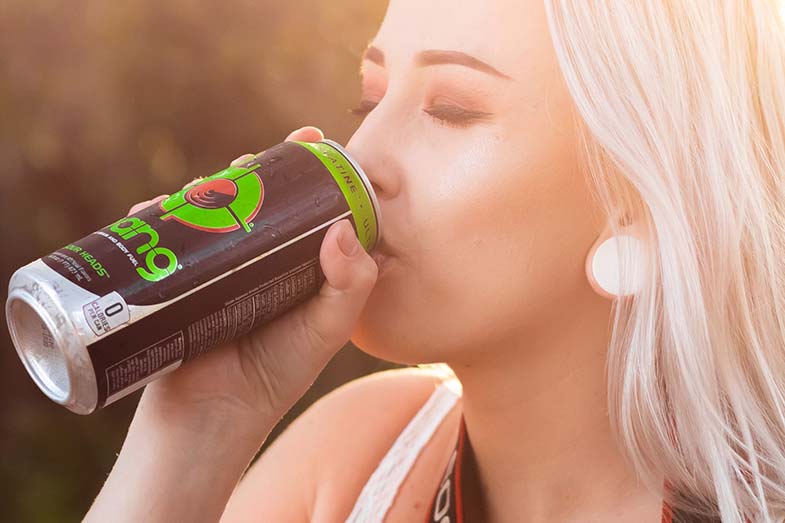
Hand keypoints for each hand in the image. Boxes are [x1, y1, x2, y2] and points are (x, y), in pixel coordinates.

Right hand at [130, 126, 378, 433]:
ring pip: (207, 211)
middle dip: (250, 172)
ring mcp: (214, 269)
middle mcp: (256, 261)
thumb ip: (351, 285)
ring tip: (203, 184)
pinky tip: (152, 209)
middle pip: (252, 200)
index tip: (311, 140)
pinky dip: (155, 218)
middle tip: (251, 162)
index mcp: (296, 266)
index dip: (308, 174)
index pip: (304, 208)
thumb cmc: (278, 374)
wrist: (213, 416)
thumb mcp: (326, 329)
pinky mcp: (175, 280)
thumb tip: (343, 228)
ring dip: (202, 187)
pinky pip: (163, 239)